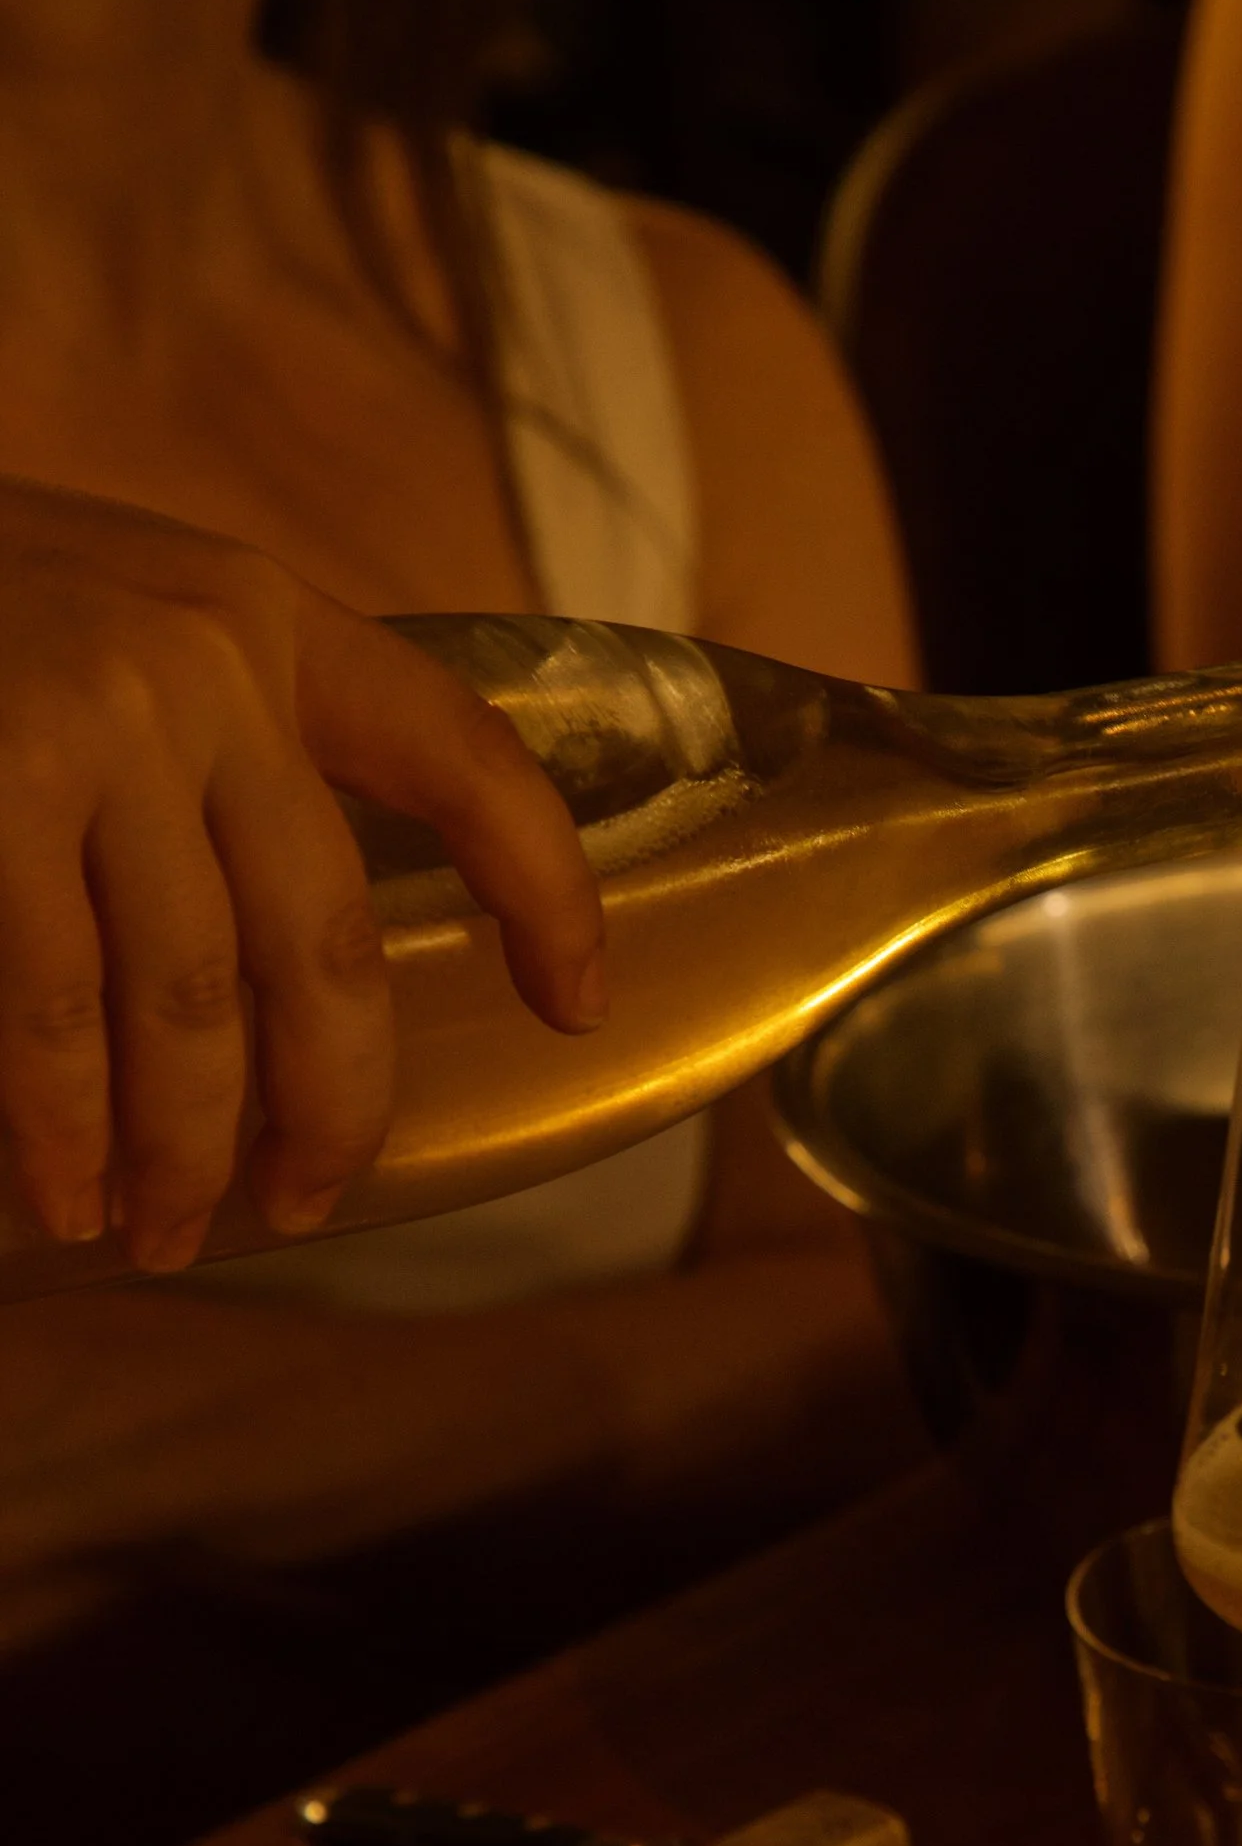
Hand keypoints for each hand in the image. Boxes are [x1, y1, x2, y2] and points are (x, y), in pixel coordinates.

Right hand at [0, 482, 603, 1271]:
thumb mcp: (111, 614)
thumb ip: (208, 739)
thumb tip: (272, 970)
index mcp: (265, 617)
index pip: (464, 759)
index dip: (546, 891)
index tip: (579, 1007)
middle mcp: (209, 663)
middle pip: (327, 941)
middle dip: (327, 1102)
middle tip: (305, 1202)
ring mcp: (101, 722)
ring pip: (192, 1001)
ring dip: (178, 1146)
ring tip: (157, 1231)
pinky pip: (59, 1005)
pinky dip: (64, 1123)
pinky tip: (62, 1193)